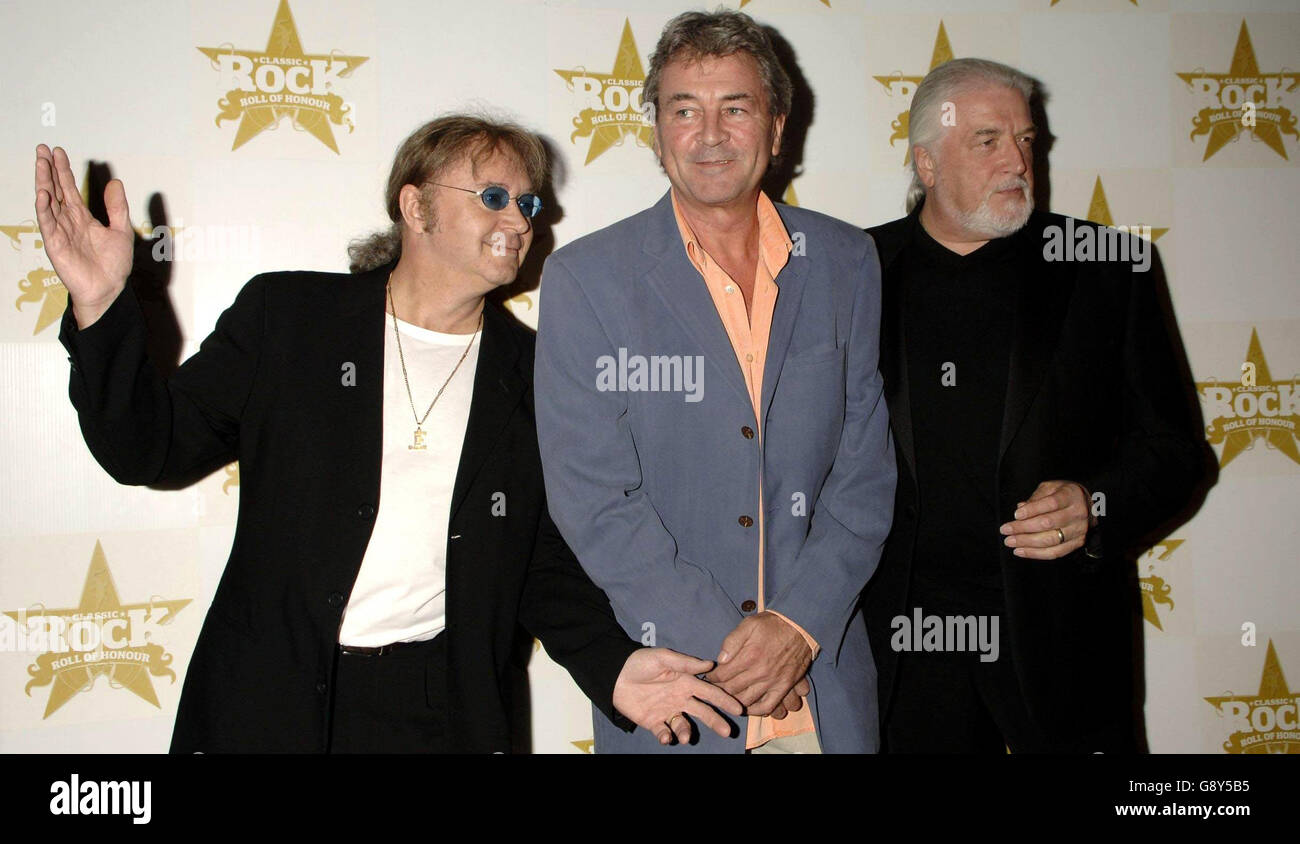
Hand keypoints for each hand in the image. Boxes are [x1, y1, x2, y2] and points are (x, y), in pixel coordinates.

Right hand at [34, 145, 133, 327]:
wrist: (109, 289)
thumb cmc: (113, 265)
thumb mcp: (121, 230)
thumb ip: (117, 207)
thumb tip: (115, 182)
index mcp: (82, 217)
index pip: (69, 188)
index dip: (63, 170)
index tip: (58, 152)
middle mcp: (68, 221)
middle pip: (55, 190)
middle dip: (48, 169)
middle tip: (42, 148)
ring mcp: (60, 231)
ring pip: (48, 202)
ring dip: (43, 182)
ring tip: (40, 163)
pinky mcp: (55, 244)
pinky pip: (47, 224)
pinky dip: (44, 209)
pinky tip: (42, 194)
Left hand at [612, 648, 742, 744]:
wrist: (615, 674)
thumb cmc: (640, 662)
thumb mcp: (663, 657)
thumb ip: (686, 663)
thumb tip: (710, 664)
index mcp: (686, 682)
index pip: (709, 692)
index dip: (724, 699)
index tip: (738, 708)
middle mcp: (680, 698)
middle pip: (703, 712)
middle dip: (716, 722)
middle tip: (727, 731)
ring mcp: (667, 711)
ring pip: (684, 725)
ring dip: (686, 732)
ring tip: (685, 736)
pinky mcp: (653, 722)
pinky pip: (664, 732)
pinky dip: (666, 737)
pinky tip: (666, 736)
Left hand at [705, 612, 812, 716]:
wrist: (800, 626)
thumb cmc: (772, 624)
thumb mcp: (749, 624)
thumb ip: (732, 641)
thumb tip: (720, 659)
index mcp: (749, 655)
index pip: (723, 674)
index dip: (713, 678)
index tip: (710, 677)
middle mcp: (760, 671)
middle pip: (732, 689)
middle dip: (720, 690)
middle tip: (715, 688)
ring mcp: (773, 681)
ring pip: (746, 700)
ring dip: (733, 701)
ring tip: (727, 696)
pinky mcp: (784, 687)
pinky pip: (767, 706)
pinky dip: (755, 710)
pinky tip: (747, 707)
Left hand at [999, 480, 1091, 559]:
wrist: (1087, 505)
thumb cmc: (1063, 495)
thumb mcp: (1050, 488)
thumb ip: (1036, 497)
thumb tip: (1020, 508)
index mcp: (1070, 496)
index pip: (1051, 503)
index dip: (1032, 510)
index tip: (1015, 515)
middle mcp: (1077, 513)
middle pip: (1048, 523)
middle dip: (1023, 528)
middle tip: (1005, 530)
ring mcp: (1078, 530)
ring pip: (1051, 540)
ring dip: (1027, 543)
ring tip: (1010, 542)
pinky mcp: (1077, 543)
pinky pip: (1055, 552)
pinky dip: (1036, 554)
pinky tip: (1021, 551)